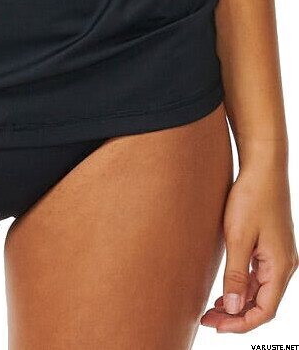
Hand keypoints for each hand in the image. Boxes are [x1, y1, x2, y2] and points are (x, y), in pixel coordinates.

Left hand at [199, 156, 297, 333]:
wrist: (262, 166)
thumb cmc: (251, 197)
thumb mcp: (238, 237)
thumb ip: (236, 275)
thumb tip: (235, 308)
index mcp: (280, 267)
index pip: (264, 310)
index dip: (241, 323)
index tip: (217, 325)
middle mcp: (284, 265)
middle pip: (263, 303)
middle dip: (237, 315)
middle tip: (208, 319)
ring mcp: (279, 255)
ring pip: (261, 290)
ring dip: (239, 302)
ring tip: (213, 308)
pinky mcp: (271, 246)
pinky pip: (259, 276)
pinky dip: (244, 286)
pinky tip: (227, 289)